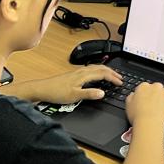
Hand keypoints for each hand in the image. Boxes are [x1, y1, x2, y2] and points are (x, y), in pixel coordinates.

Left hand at [5, 65, 122, 103]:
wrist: (42, 89)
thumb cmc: (56, 92)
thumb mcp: (74, 96)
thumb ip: (89, 94)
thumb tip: (103, 93)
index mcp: (84, 75)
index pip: (103, 74)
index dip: (113, 78)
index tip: (120, 82)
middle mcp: (82, 71)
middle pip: (101, 68)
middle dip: (112, 72)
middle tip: (120, 78)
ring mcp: (78, 72)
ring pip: (96, 67)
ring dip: (106, 70)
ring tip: (112, 75)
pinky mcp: (74, 74)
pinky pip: (91, 69)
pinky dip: (99, 70)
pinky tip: (96, 74)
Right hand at [126, 82, 163, 128]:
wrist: (148, 122)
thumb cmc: (137, 115)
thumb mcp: (128, 105)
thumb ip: (131, 97)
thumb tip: (133, 95)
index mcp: (143, 86)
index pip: (145, 87)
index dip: (145, 94)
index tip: (144, 100)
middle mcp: (155, 87)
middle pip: (156, 88)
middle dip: (155, 94)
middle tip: (152, 105)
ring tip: (160, 106)